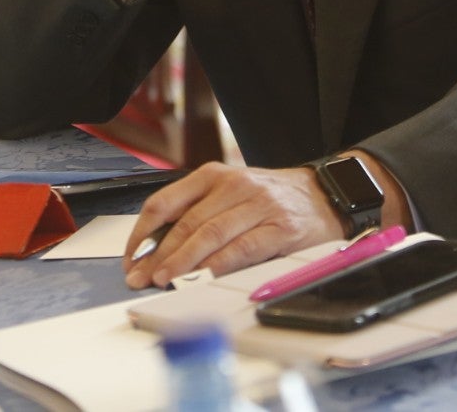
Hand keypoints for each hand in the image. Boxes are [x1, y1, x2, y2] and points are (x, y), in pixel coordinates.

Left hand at [121, 162, 342, 288]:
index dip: (142, 232)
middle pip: (186, 223)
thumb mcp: (231, 192)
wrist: (324, 195)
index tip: (132, 256)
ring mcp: (258, 206)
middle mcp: (234, 186)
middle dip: (158, 255)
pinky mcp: (280, 229)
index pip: (165, 202)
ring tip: (164, 280)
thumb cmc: (271, 198)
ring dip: (183, 262)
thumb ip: (199, 212)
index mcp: (214, 175)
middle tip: (141, 277)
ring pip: (210, 235)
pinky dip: (219, 265)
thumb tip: (158, 250)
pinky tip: (203, 277)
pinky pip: (243, 248)